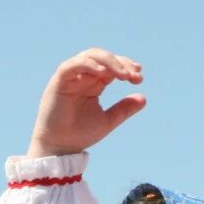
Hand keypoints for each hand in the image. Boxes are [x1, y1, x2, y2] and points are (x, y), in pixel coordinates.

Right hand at [26, 49, 145, 158]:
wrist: (61, 147)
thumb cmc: (80, 134)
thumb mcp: (108, 120)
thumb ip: (124, 109)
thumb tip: (144, 98)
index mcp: (94, 83)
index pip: (111, 66)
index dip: (126, 66)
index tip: (139, 77)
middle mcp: (83, 77)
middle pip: (102, 57)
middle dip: (120, 62)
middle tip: (134, 75)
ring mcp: (71, 77)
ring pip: (89, 56)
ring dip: (108, 62)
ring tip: (123, 74)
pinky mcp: (59, 81)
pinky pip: (73, 65)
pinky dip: (88, 65)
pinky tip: (103, 73)